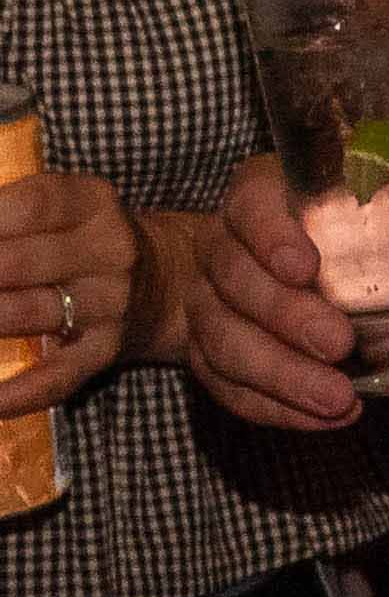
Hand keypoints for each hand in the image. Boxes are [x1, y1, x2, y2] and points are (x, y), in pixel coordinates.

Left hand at [0, 165, 135, 414]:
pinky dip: (16, 393)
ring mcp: (111, 304)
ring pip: (28, 314)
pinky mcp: (106, 351)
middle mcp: (110, 250)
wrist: (165, 282)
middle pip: (13, 263)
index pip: (28, 204)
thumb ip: (5, 213)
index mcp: (93, 203)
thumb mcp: (59, 208)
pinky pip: (58, 376)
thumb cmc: (81, 240)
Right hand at [188, 154, 388, 435]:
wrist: (265, 259)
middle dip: (288, 317)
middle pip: (238, 281)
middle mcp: (224, 248)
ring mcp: (208, 303)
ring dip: (281, 376)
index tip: (306, 266)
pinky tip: (321, 418)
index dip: (273, 236)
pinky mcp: (207, 352)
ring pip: (225, 341)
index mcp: (264, 197)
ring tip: (338, 400)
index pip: (252, 208)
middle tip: (339, 344)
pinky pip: (227, 384)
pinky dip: (272, 406)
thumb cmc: (343, 221)